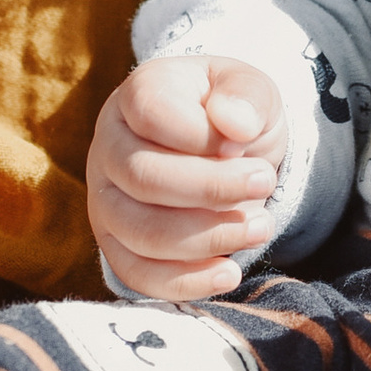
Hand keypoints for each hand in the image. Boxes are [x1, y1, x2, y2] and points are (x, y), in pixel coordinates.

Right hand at [88, 55, 288, 301]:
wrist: (224, 149)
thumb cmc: (230, 114)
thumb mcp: (250, 88)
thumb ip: (246, 95)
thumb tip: (235, 125)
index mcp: (138, 95)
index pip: (151, 113)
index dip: (203, 135)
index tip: (246, 144)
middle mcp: (109, 147)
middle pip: (143, 178)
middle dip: (213, 189)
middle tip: (264, 183)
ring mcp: (105, 200)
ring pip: (141, 233)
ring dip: (208, 238)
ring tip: (260, 227)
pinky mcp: (116, 245)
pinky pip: (137, 274)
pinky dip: (186, 282)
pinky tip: (228, 273)